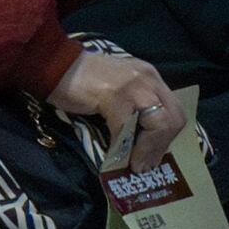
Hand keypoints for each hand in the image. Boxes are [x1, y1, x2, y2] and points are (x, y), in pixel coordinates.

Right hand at [53, 43, 185, 175]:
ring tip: (135, 165)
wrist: (54, 63)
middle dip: (162, 146)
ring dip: (148, 149)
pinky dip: (121, 147)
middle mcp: (147, 78)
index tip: (155, 155)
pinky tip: (113, 156)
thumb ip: (135, 107)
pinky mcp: (114, 96)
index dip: (168, 137)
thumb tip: (143, 143)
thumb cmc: (83, 80)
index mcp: (149, 76)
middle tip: (146, 164)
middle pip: (173, 118)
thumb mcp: (120, 90)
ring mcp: (133, 85)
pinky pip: (125, 129)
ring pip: (158, 124)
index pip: (175, 109)